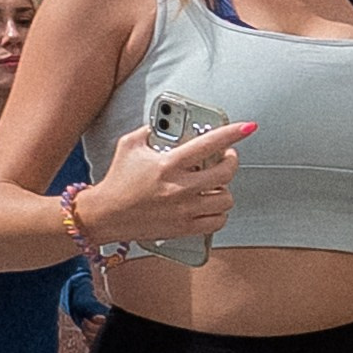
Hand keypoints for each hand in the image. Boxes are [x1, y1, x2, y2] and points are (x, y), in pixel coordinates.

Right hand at [78, 119, 252, 250]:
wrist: (105, 215)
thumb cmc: (116, 182)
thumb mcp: (129, 146)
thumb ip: (149, 132)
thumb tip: (161, 125)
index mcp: (169, 165)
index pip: (209, 144)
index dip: (232, 134)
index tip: (247, 128)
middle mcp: (180, 188)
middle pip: (226, 173)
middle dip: (231, 161)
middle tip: (225, 158)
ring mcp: (184, 210)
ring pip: (226, 199)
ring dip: (225, 189)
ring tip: (216, 185)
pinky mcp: (184, 228)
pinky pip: (218, 222)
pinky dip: (219, 213)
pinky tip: (210, 205)